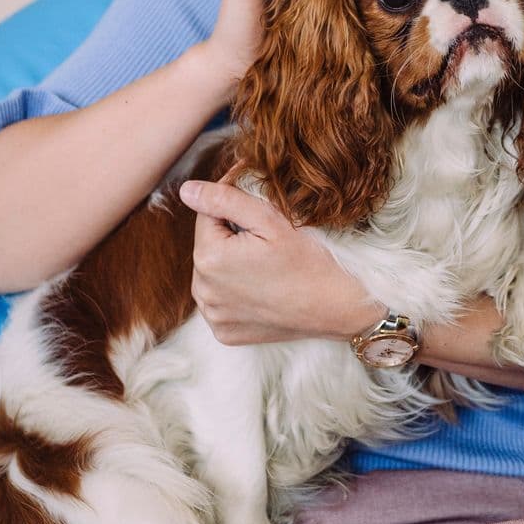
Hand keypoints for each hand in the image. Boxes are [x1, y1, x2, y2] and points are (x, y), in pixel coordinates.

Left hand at [179, 177, 378, 346]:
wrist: (336, 308)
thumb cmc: (308, 260)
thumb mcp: (270, 221)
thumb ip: (225, 200)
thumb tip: (187, 190)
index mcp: (209, 258)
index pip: (207, 215)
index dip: (233, 208)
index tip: (261, 214)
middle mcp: (203, 291)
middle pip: (209, 245)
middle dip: (231, 237)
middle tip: (268, 243)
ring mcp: (213, 316)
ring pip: (212, 273)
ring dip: (230, 264)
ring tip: (265, 266)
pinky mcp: (224, 332)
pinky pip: (221, 301)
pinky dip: (235, 292)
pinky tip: (262, 289)